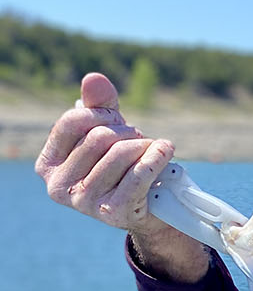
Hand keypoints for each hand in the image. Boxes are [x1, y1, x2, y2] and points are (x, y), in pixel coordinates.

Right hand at [36, 73, 210, 280]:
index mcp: (48, 165)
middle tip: (140, 139)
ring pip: (121, 153)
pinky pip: (139, 174)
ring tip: (152, 149)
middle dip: (126, 132)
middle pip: (99, 137)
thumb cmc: (122, 166)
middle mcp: (59, 186)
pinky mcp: (114, 212)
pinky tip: (166, 151)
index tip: (118, 120)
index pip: (71, 122)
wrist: (148, 208)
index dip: (101, 114)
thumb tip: (94, 78)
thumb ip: (98, 105)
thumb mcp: (108, 132)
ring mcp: (85, 203)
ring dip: (145, 145)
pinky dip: (157, 157)